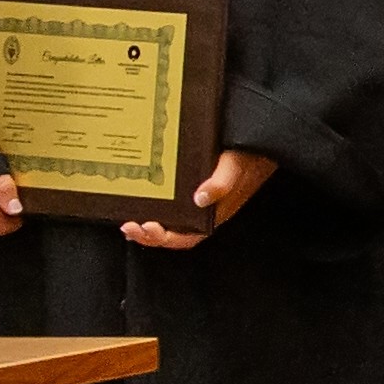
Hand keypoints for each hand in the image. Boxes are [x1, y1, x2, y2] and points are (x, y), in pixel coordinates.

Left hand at [124, 150, 271, 249]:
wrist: (256, 145)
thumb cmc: (248, 157)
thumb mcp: (235, 167)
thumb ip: (222, 184)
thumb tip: (200, 198)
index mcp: (213, 214)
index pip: (187, 237)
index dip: (166, 238)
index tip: (147, 227)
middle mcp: (203, 212)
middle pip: (173, 234)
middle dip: (148, 235)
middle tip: (128, 225)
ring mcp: (196, 202)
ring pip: (169, 222)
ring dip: (147, 226)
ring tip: (127, 219)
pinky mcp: (191, 190)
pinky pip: (170, 206)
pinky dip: (153, 208)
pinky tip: (140, 200)